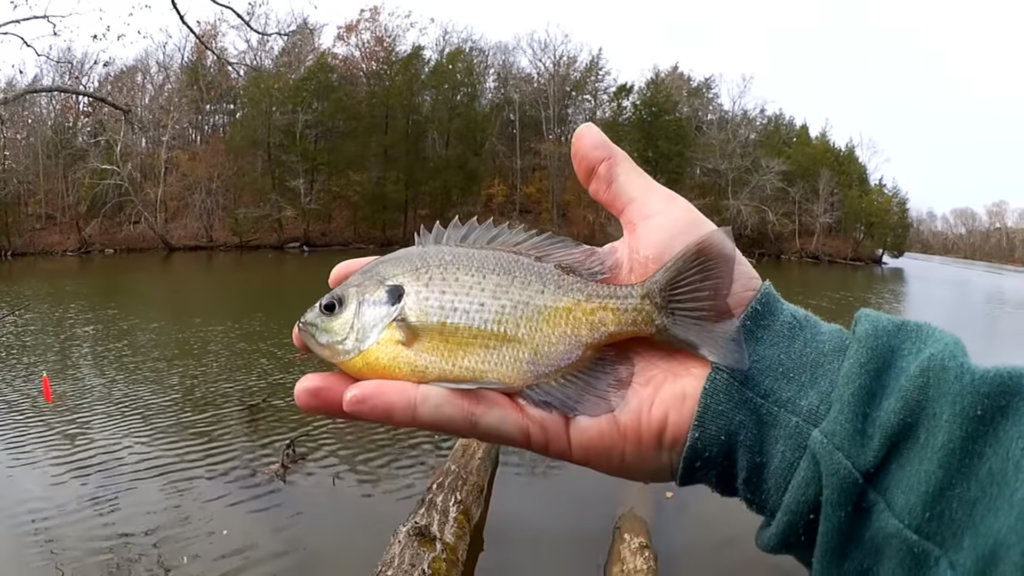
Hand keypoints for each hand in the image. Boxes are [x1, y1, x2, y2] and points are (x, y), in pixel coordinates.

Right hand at [291, 122, 762, 482]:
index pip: (459, 288)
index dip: (404, 282)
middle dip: (368, 344)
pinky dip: (415, 410)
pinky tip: (359, 401)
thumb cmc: (715, 294)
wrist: (756, 367)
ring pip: (437, 390)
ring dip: (368, 390)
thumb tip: (581, 133)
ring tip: (307, 384)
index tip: (354, 267)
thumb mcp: (660, 222)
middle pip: (434, 345)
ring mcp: (536, 390)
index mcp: (549, 298)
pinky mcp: (547, 429)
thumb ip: (614, 183)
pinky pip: (472, 419)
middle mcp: (532, 345)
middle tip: (310, 336)